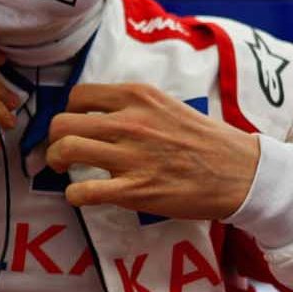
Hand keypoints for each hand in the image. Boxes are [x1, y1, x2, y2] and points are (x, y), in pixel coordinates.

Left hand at [44, 83, 260, 218]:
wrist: (239, 172)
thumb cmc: (205, 140)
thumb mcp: (167, 106)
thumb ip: (133, 106)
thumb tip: (99, 113)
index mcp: (138, 97)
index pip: (78, 96)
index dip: (68, 113)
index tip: (74, 126)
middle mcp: (130, 122)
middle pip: (62, 123)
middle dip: (53, 139)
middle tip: (61, 151)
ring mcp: (131, 156)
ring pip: (65, 151)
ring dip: (55, 163)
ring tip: (64, 170)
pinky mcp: (135, 191)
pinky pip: (83, 192)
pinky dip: (73, 195)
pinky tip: (81, 195)